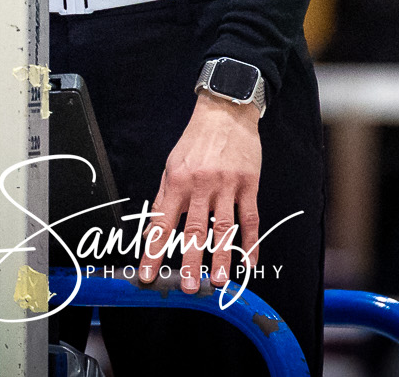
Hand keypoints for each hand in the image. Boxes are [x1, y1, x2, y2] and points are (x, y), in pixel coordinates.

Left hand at [139, 91, 261, 293]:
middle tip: (188, 286)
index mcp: (177, 181)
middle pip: (194, 229)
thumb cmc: (196, 142)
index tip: (147, 275)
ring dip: (222, 257)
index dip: (153, 251)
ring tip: (219, 282)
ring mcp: (227, 185)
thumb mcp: (172, 166)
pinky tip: (249, 262)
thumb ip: (164, 200)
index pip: (162, 223)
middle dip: (190, 261)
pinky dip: (251, 242)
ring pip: (224, 228)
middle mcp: (201, 185)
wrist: (225, 112)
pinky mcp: (248, 184)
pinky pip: (250, 218)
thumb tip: (150, 232)